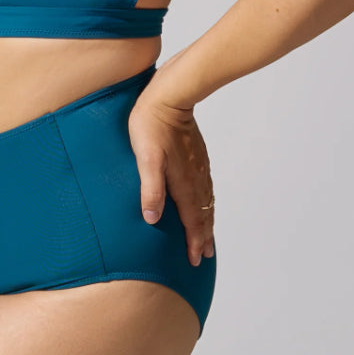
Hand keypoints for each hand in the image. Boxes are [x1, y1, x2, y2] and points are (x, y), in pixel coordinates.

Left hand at [127, 70, 214, 266]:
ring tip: (208, 237)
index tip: (195, 259)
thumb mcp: (145, 158)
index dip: (193, 241)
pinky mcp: (197, 155)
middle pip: (202, 214)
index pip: (191, 219)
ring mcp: (199, 166)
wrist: (169, 96)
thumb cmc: (151, 126)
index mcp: (182, 182)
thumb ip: (151, 189)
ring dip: (207, 222)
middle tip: (204, 256)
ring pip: (206, 201)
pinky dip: (207, 203)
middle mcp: (194, 177)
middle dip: (203, 237)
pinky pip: (206, 187)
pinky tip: (204, 202)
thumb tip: (152, 219)